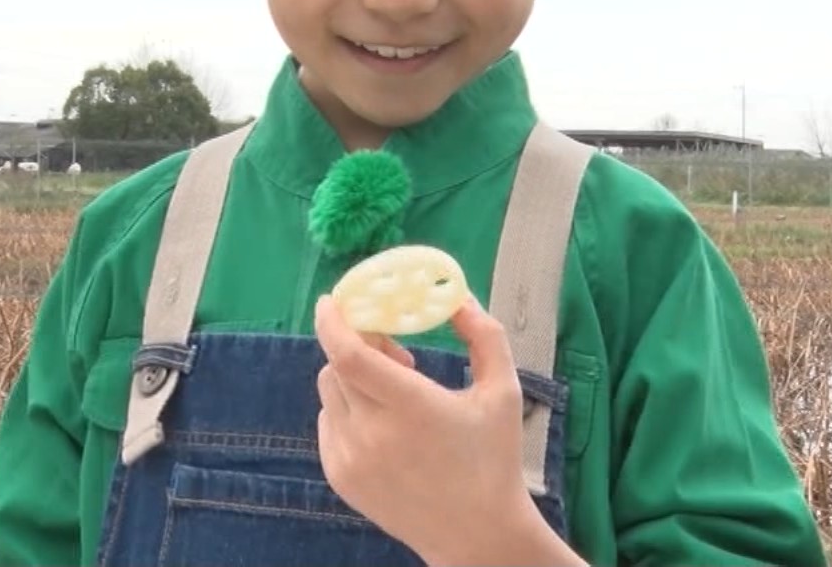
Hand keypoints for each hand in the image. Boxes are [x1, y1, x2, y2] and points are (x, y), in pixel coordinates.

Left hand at [313, 291, 546, 564]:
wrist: (477, 535)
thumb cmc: (494, 459)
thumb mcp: (503, 391)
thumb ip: (484, 335)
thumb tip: (458, 297)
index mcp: (412, 407)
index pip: (349, 354)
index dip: (333, 322)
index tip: (331, 301)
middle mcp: (372, 434)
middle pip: (338, 366)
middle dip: (359, 346)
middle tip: (396, 352)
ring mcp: (351, 459)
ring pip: (330, 393)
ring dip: (353, 377)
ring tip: (395, 392)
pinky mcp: (340, 478)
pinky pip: (328, 423)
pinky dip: (346, 409)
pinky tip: (384, 423)